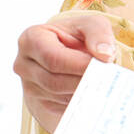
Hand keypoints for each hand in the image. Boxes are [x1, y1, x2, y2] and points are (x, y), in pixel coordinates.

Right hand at [13, 12, 115, 131]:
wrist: (68, 53)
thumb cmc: (77, 36)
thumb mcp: (90, 24)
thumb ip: (98, 32)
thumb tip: (105, 55)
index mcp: (31, 39)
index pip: (53, 57)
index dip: (78, 64)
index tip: (103, 65)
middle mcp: (24, 65)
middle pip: (55, 81)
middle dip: (84, 80)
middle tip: (108, 79)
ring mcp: (30, 87)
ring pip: (59, 97)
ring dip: (84, 93)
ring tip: (105, 85)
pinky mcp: (41, 104)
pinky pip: (62, 108)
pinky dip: (81, 103)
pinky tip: (97, 95)